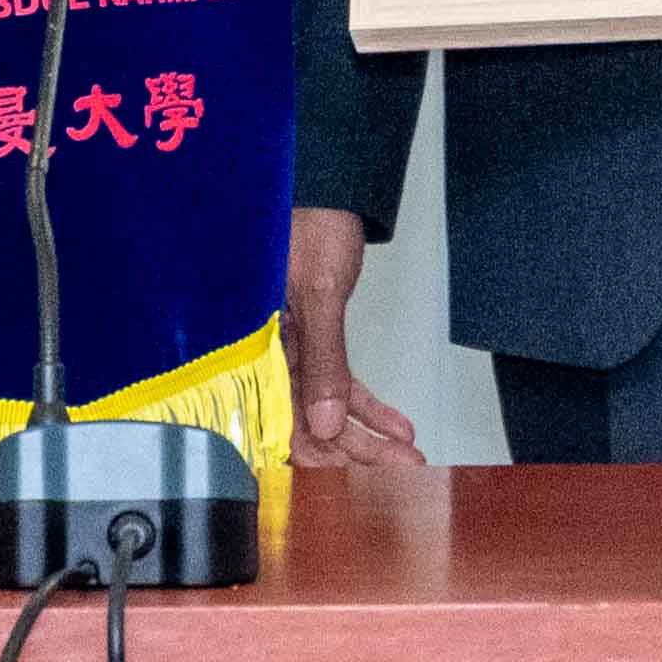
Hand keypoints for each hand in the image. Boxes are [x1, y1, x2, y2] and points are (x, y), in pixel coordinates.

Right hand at [284, 206, 424, 466]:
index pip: (278, 418)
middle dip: (353, 452)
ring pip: (327, 409)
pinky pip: (339, 385)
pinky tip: (398, 424)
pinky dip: (369, 405)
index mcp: (254, 345)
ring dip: (367, 435)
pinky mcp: (312, 340)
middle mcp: (267, 354)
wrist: (327, 188)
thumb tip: (325, 423)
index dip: (317, 453)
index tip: (358, 474)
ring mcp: (290, 350)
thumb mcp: (319, 290)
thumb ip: (321, 357)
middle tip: (399, 469)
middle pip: (305, 422)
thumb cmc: (311, 223)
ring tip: (407, 455)